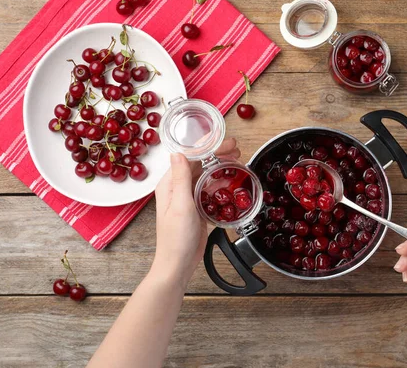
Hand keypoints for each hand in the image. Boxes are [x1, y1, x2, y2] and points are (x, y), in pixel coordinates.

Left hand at [151, 139, 239, 288]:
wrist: (178, 264)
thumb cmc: (176, 238)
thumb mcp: (180, 204)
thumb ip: (180, 178)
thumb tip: (178, 152)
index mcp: (169, 184)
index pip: (190, 157)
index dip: (208, 147)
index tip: (225, 143)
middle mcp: (177, 188)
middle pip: (200, 164)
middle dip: (218, 155)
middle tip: (237, 150)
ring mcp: (187, 198)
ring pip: (206, 176)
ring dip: (221, 168)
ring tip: (238, 162)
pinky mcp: (196, 209)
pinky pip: (209, 191)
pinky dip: (221, 184)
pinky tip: (232, 183)